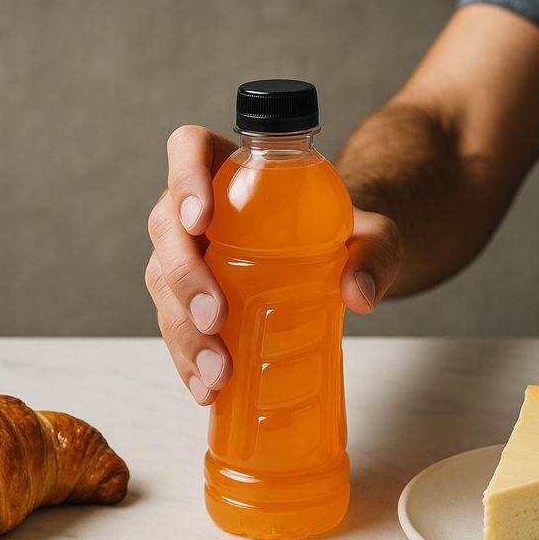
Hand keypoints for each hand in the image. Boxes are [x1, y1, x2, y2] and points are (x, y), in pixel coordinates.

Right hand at [146, 125, 402, 405]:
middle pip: (166, 228)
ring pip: (162, 284)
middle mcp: (196, 207)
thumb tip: (361, 294)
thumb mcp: (373, 233)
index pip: (189, 148)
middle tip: (217, 319)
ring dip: (184, 332)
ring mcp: (187, 255)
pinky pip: (175, 326)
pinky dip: (187, 360)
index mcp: (231, 168)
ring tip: (218, 374)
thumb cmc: (341, 232)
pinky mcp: (189, 300)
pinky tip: (207, 390)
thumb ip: (376, 251)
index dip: (184, 177)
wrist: (335, 262)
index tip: (202, 219)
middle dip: (184, 278)